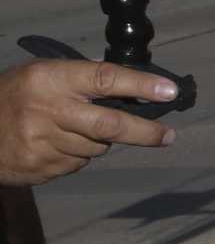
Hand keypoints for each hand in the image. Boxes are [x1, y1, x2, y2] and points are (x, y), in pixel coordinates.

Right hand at [0, 60, 176, 186]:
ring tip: (73, 129)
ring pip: (97, 147)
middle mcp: (48, 110)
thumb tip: (135, 90)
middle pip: (110, 125)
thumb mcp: (42, 75)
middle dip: (146, 133)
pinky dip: (77, 155)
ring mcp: (43, 142)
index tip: (170, 91)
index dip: (141, 85)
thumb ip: (82, 81)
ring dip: (98, 142)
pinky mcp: (41, 167)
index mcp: (49, 79)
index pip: (105, 78)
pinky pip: (78, 163)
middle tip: (168, 136)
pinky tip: (55, 144)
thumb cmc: (14, 96)